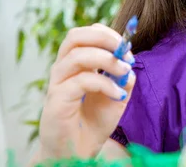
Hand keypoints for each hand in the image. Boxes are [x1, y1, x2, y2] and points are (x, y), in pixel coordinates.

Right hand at [38, 24, 135, 158]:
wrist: (77, 151)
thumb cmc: (94, 121)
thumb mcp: (117, 95)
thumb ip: (124, 77)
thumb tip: (129, 62)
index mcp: (76, 63)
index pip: (87, 34)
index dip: (108, 34)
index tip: (128, 47)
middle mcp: (63, 69)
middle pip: (75, 36)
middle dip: (105, 38)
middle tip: (125, 51)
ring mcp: (57, 83)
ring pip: (78, 56)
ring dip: (107, 60)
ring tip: (125, 71)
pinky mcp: (56, 100)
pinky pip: (82, 81)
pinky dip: (105, 83)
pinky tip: (117, 94)